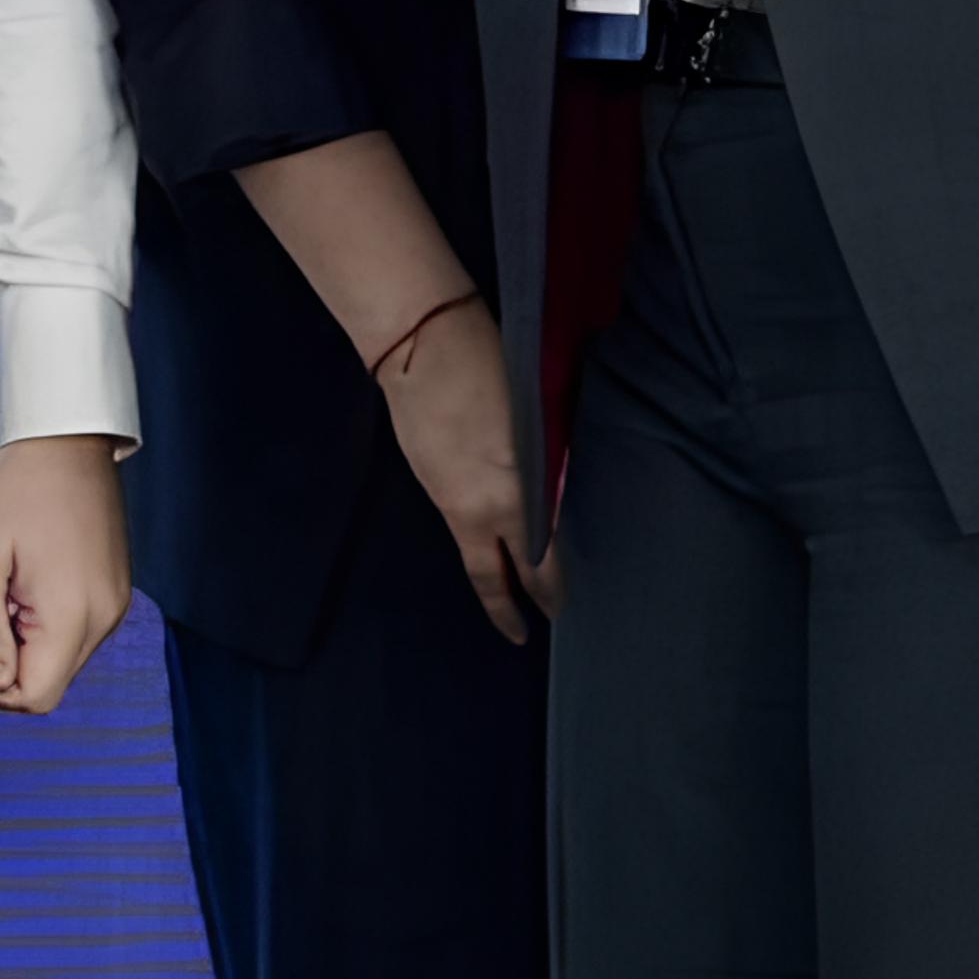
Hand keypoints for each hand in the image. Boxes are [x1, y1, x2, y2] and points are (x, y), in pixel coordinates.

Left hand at [0, 434, 134, 716]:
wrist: (66, 442)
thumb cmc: (16, 492)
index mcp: (71, 615)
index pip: (36, 697)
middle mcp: (104, 619)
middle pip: (50, 682)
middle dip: (12, 658)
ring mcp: (115, 606)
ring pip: (63, 659)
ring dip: (30, 638)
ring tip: (18, 582)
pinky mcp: (116, 592)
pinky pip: (77, 632)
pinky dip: (49, 622)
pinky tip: (37, 576)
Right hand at [366, 296, 559, 646]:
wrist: (421, 345)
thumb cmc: (492, 367)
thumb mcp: (534, 424)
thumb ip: (542, 470)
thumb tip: (546, 500)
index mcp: (514, 491)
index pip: (537, 559)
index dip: (546, 591)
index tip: (557, 612)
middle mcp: (479, 506)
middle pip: (492, 574)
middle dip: (508, 607)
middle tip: (522, 633)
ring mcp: (448, 496)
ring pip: (472, 553)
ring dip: (491, 576)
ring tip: (506, 595)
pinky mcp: (430, 481)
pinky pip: (460, 525)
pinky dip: (476, 542)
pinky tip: (486, 542)